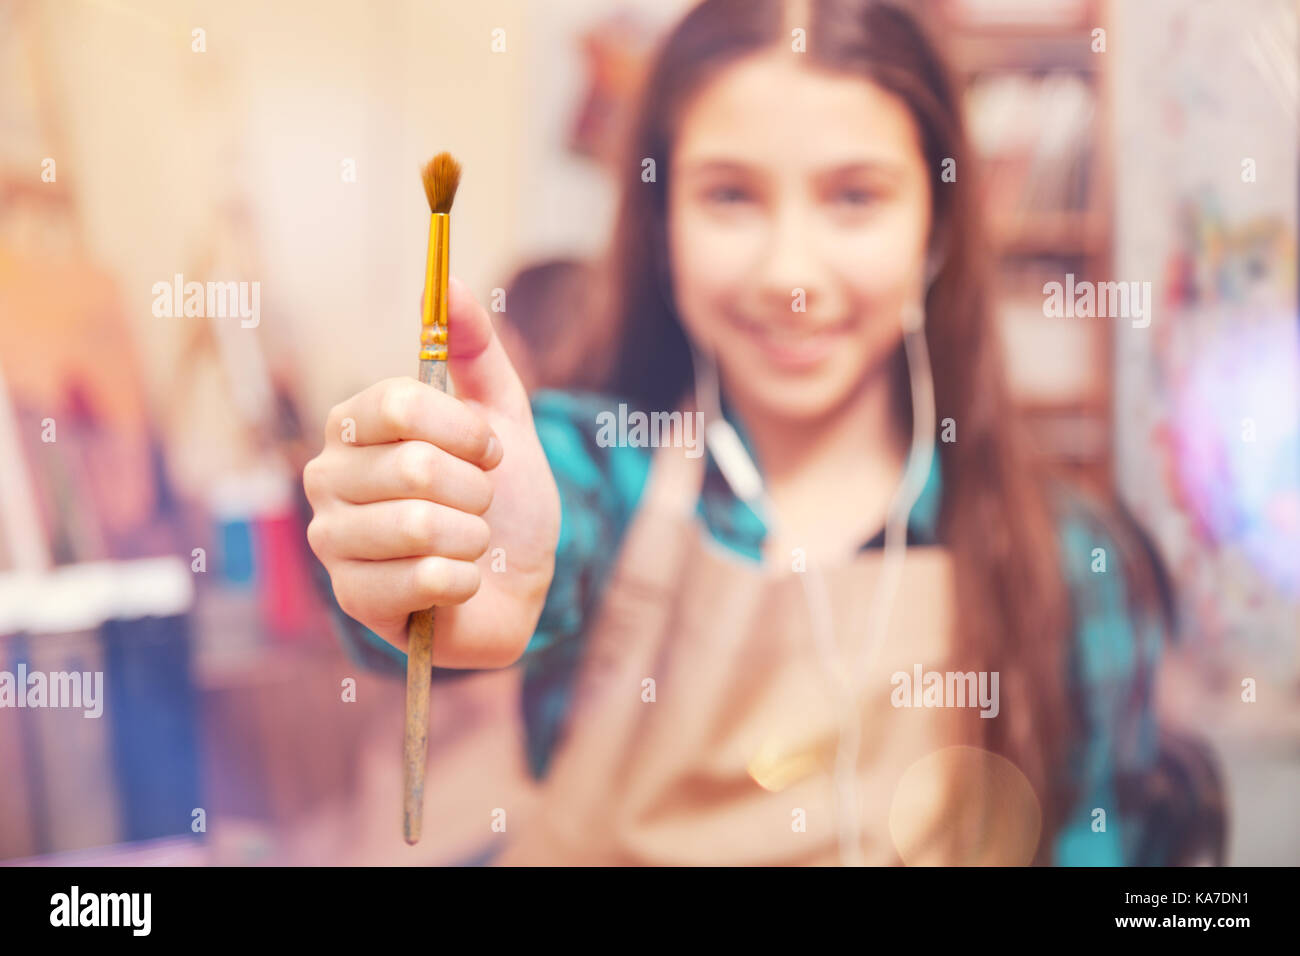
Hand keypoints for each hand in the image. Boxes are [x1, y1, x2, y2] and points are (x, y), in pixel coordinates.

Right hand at [304, 277, 560, 667]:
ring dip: (473, 536)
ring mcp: (333, 540)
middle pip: (415, 468)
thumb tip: (451, 281)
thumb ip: (475, 349)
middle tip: (481, 504)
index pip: (398, 403)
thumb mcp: (501, 416)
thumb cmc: (502, 499)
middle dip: (477, 490)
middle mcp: (327, 476)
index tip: (489, 450)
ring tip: (471, 542)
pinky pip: (424, 579)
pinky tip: (461, 583)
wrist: (515, 584)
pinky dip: (466, 580)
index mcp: (355, 424)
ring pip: (419, 526)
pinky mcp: (352, 598)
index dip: (464, 430)